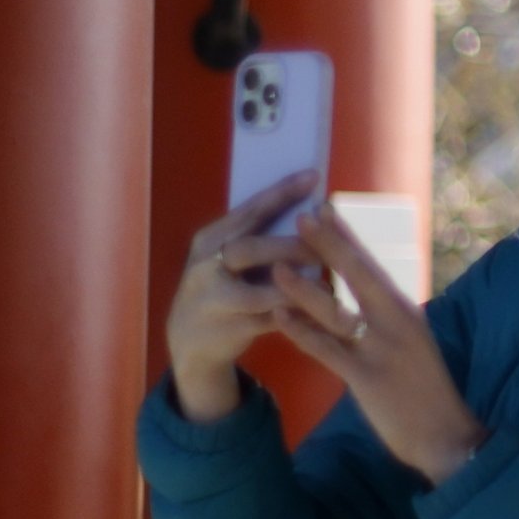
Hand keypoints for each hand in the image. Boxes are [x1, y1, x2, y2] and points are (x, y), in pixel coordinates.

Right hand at [167, 173, 326, 421]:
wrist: (190, 342)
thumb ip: (259, 238)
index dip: (281, 193)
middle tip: (326, 248)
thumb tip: (314, 210)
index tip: (314, 176)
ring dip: (298, 288)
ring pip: (259, 292)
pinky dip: (297, 315)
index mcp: (209, 240)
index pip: (248, 211)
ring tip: (328, 285)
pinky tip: (320, 311)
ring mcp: (211, 301)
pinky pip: (269, 322)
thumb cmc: (224, 289)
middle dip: (291, 246)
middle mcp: (204, 267)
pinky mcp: (225, 331)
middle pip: (248, 249)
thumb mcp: (227, 260)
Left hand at [262, 203, 484, 488]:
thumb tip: (361, 292)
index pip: (372, 263)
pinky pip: (328, 350)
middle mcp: (395, 321)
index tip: (326, 209)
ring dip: (305, 287)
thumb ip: (385, 317)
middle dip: (328, 244)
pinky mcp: (367, 378)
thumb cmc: (425, 386)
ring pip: (337, 311)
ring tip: (277, 265)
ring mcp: (381, 349)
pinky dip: (302, 332)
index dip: (348, 236)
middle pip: (358, 276)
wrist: (444, 432)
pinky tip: (279, 316)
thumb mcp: (410, 341)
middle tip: (303, 215)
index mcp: (405, 309)